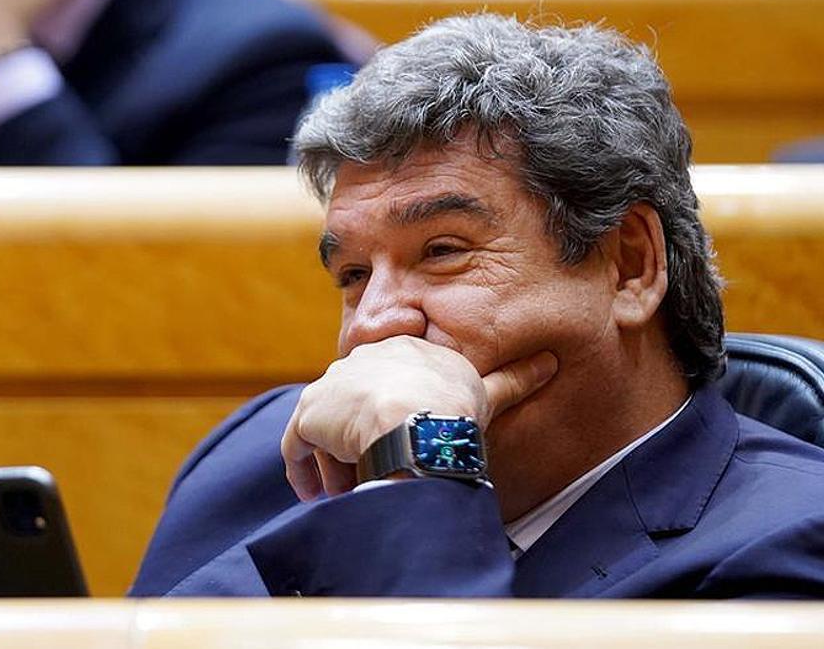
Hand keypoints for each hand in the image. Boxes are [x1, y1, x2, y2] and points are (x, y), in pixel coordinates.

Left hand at [280, 335, 557, 500]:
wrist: (415, 422)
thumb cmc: (452, 408)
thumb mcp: (485, 391)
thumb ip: (511, 380)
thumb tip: (549, 363)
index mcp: (400, 350)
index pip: (387, 379)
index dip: (390, 412)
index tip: (394, 438)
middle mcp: (359, 361)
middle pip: (354, 404)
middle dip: (360, 438)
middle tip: (372, 471)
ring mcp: (330, 387)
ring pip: (327, 427)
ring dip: (335, 461)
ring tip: (350, 491)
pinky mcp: (310, 415)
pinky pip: (297, 446)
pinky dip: (303, 472)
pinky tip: (314, 495)